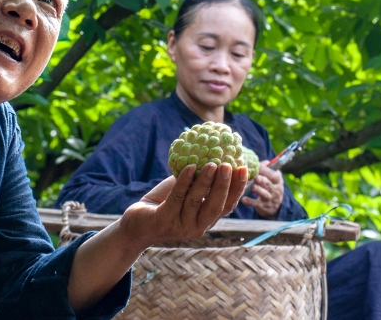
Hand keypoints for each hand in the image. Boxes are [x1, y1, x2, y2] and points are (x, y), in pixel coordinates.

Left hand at [117, 163, 247, 248]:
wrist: (136, 223)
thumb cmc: (164, 203)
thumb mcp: (186, 190)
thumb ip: (199, 179)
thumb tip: (215, 152)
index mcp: (206, 219)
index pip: (228, 205)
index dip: (237, 188)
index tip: (244, 168)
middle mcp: (198, 227)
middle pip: (216, 206)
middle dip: (224, 185)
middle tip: (227, 165)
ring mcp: (181, 227)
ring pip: (196, 201)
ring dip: (205, 181)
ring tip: (211, 163)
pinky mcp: (164, 221)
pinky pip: (176, 199)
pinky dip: (184, 182)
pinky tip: (188, 167)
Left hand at [241, 164, 283, 218]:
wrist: (274, 206)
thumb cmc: (269, 186)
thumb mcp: (271, 177)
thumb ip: (265, 168)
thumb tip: (257, 160)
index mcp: (277, 180)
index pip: (273, 174)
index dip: (265, 170)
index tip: (256, 166)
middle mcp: (275, 189)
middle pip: (269, 184)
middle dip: (263, 181)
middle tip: (257, 178)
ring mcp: (270, 199)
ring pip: (264, 194)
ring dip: (258, 190)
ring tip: (253, 187)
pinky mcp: (263, 207)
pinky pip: (257, 204)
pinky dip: (250, 202)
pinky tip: (244, 200)